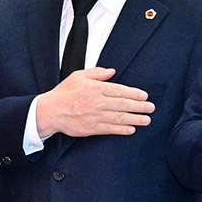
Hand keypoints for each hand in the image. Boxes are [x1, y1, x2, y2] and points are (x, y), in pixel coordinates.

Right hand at [35, 65, 154, 136]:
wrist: (50, 111)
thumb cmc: (64, 93)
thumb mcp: (79, 76)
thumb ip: (97, 73)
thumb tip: (112, 72)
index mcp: (96, 88)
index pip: (120, 90)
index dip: (134, 94)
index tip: (144, 96)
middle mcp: (98, 102)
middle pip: (123, 104)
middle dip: (140, 106)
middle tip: (151, 108)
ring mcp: (95, 116)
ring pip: (119, 118)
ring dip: (135, 119)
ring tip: (146, 120)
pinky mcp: (91, 128)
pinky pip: (110, 129)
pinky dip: (122, 130)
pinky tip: (131, 129)